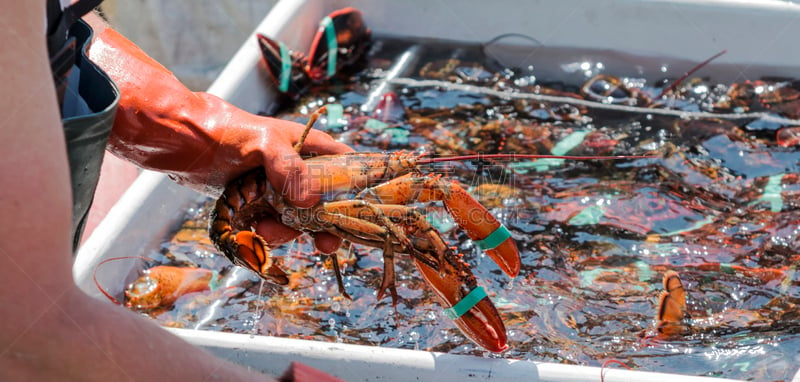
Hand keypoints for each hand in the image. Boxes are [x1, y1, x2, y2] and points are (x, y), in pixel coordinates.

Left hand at [87, 21, 352, 253]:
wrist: (180, 141)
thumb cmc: (224, 131)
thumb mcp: (262, 144)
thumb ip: (290, 168)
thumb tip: (312, 201)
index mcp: (309, 146)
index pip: (347, 166)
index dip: (359, 190)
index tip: (361, 216)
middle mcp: (297, 168)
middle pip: (326, 202)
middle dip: (323, 224)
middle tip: (324, 245)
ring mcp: (277, 187)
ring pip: (298, 218)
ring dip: (286, 231)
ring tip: (263, 231)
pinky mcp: (257, 202)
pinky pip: (273, 224)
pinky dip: (266, 234)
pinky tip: (253, 232)